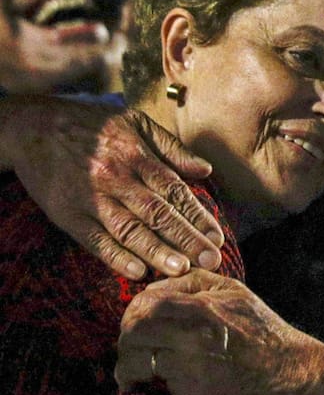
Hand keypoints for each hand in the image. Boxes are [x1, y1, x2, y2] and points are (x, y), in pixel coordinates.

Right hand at [0, 96, 219, 278]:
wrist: (35, 125)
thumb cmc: (93, 124)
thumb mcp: (136, 122)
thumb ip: (172, 148)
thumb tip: (206, 170)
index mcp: (137, 156)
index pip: (175, 190)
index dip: (198, 215)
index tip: (218, 237)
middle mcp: (117, 178)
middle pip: (158, 213)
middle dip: (187, 239)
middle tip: (212, 261)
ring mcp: (92, 198)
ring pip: (129, 229)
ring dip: (156, 252)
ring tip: (182, 271)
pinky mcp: (68, 214)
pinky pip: (94, 240)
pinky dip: (115, 257)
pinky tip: (137, 272)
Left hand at [115, 270, 323, 394]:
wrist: (283, 371)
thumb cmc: (258, 329)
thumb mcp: (234, 292)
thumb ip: (194, 282)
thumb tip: (155, 287)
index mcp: (202, 307)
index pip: (147, 302)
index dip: (134, 310)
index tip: (134, 318)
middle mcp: (192, 336)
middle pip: (135, 330)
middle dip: (126, 337)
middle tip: (129, 344)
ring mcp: (189, 366)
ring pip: (137, 361)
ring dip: (129, 365)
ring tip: (133, 370)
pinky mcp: (189, 392)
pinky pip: (159, 383)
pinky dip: (157, 382)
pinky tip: (164, 381)